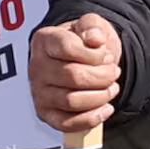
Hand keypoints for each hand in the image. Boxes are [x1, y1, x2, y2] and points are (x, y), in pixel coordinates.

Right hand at [33, 14, 122, 136]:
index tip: (104, 55)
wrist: (81, 60)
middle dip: (103, 76)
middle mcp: (37, 67)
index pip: (68, 48)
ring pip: (72, 101)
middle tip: (112, 72)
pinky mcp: (46, 113)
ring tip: (110, 88)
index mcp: (45, 41)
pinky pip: (66, 124)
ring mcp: (39, 92)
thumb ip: (93, 25)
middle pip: (74, 77)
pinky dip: (91, 119)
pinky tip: (105, 108)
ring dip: (101, 96)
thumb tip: (94, 38)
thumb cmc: (85, 44)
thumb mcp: (91, 26)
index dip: (94, 54)